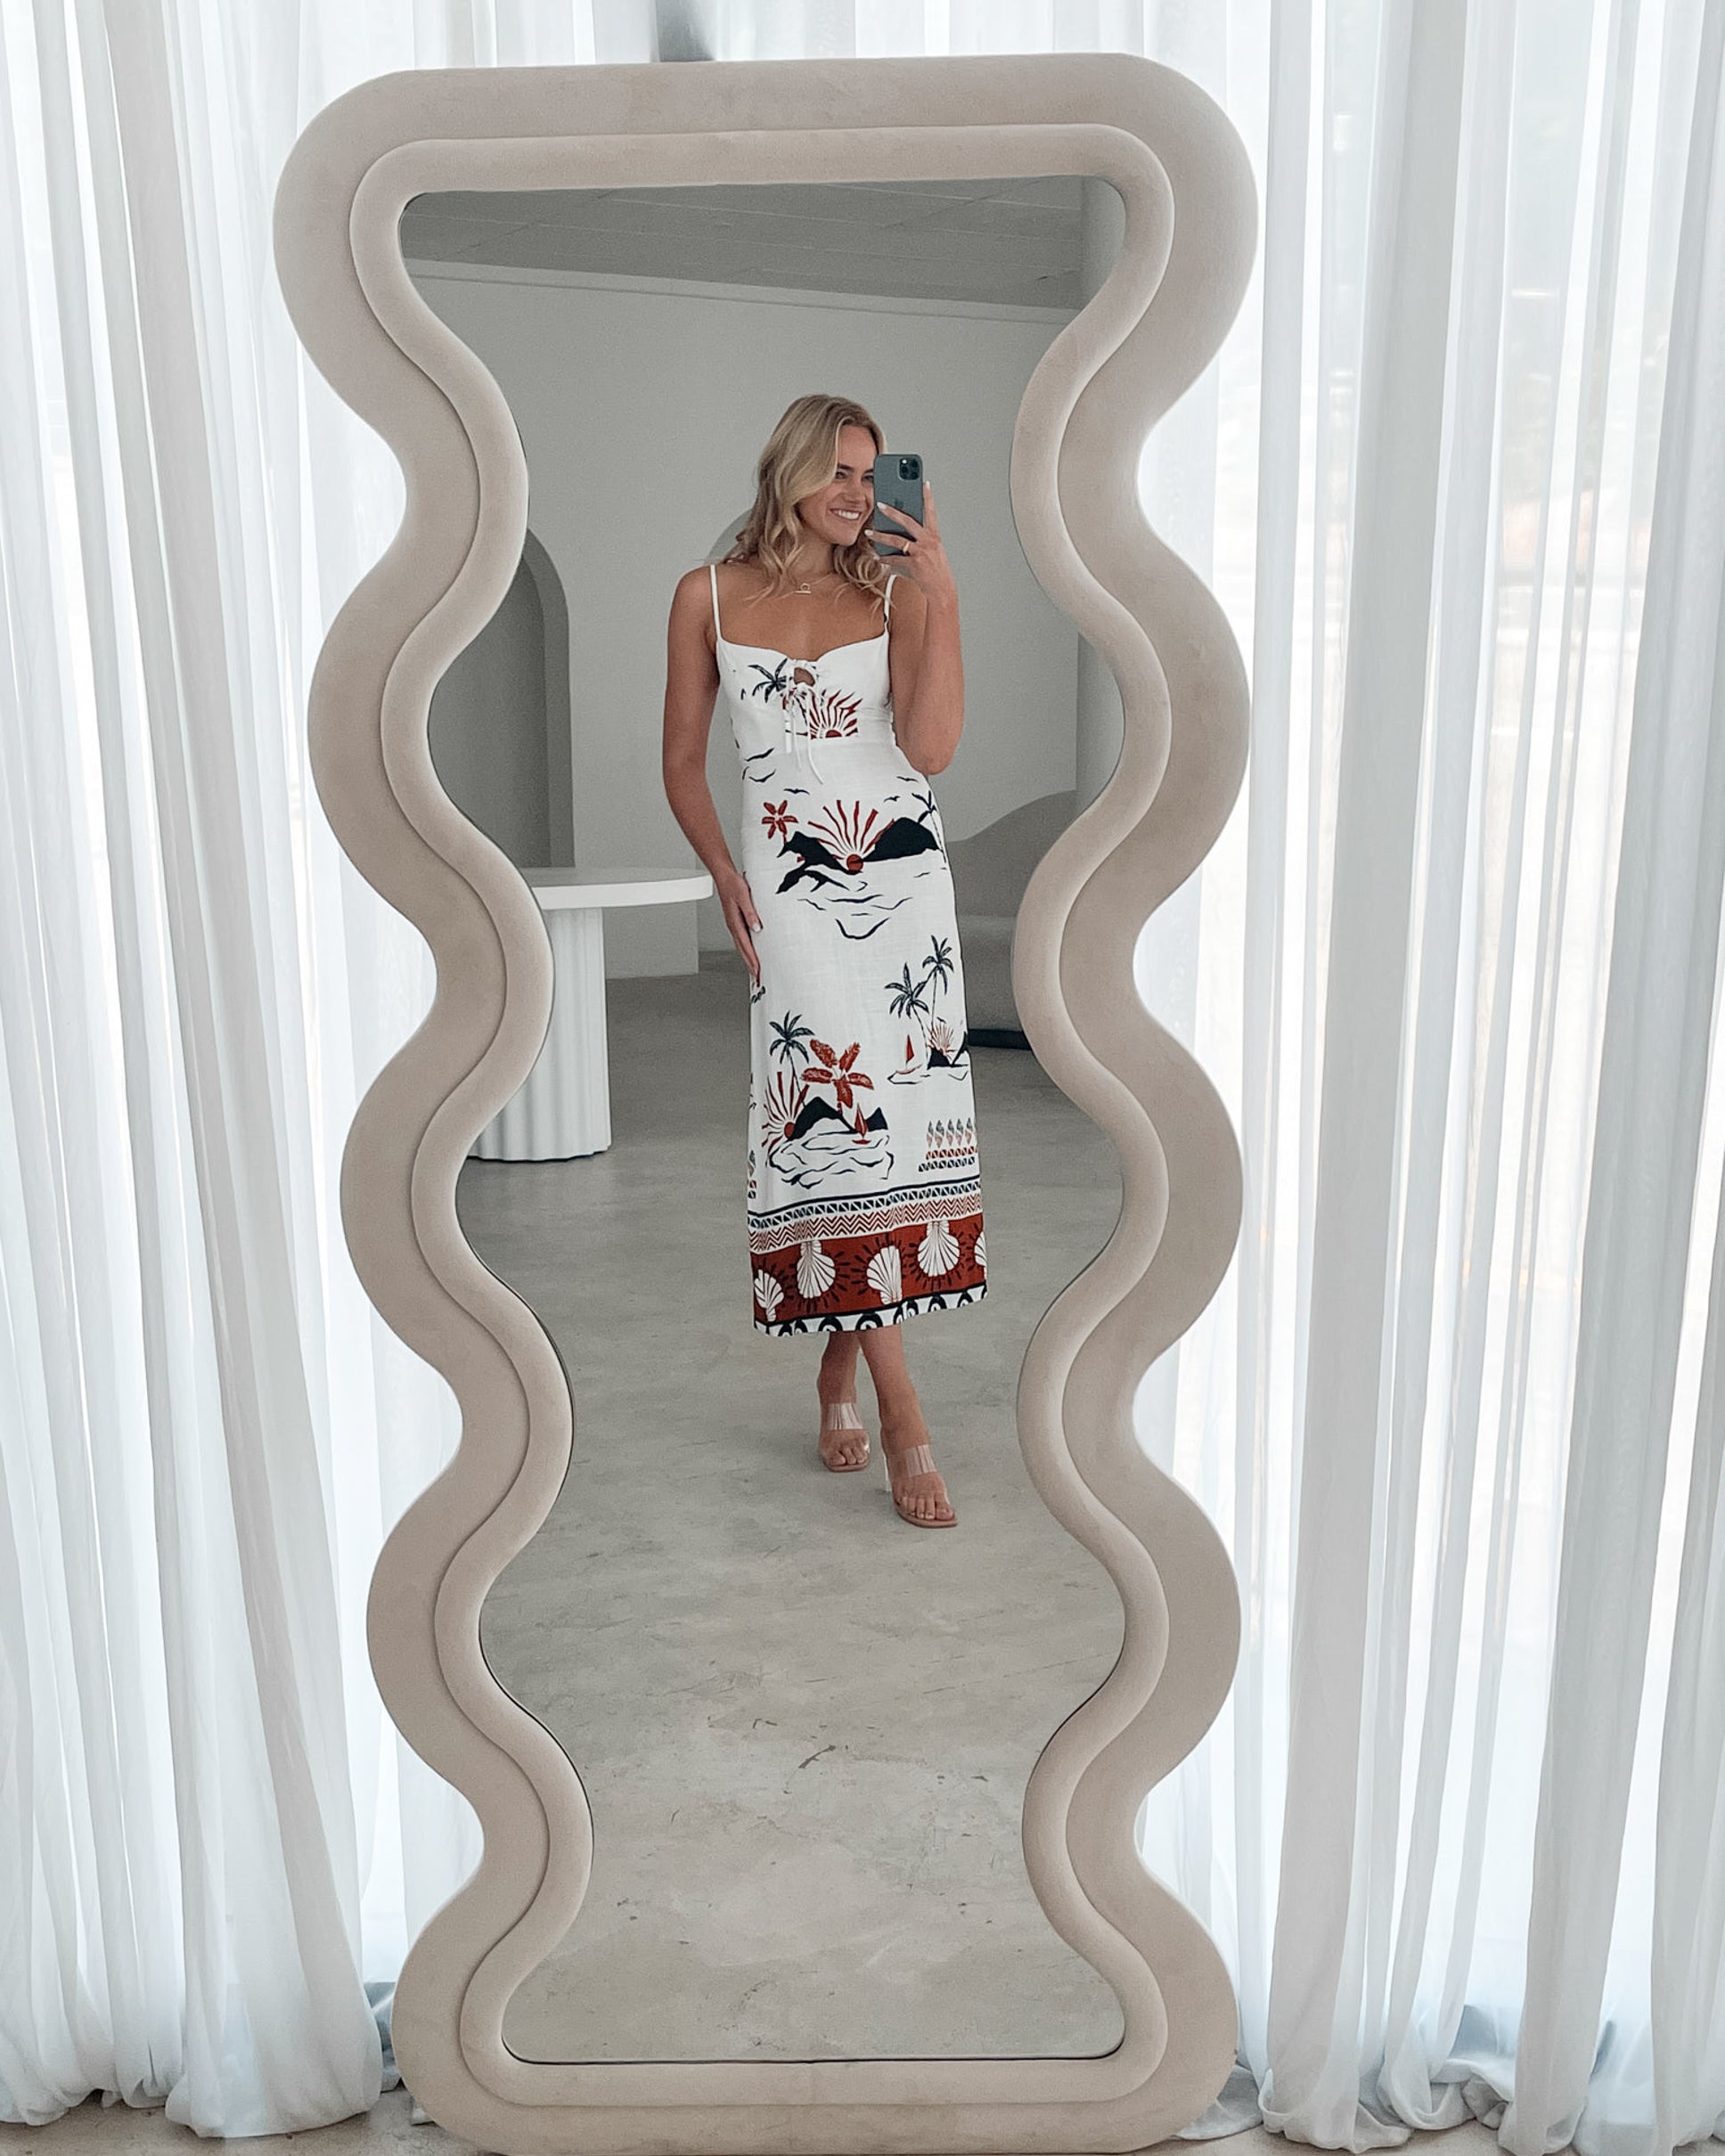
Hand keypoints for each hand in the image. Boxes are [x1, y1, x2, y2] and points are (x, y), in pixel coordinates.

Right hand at [718, 866, 761, 981]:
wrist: (724, 877)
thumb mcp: (744, 897)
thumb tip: (756, 928)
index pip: (745, 946)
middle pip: (743, 950)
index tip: (758, 971)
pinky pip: (742, 940)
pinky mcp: (736, 921)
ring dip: (748, 959)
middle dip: (750, 965)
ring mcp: (734, 925)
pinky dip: (746, 949)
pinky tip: (751, 952)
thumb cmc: (733, 885)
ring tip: (755, 970)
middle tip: (757, 977)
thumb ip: (750, 913)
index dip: (752, 960)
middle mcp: (733, 926)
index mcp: (735, 922)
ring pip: (742, 946)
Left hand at [874, 482, 955, 608]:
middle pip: (908, 521)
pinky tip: (878, 558)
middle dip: (892, 512)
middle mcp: (929, 541)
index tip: (924, 483)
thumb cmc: (935, 570)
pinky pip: (895, 559)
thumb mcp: (931, 551)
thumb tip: (899, 535)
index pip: (931, 512)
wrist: (941, 589)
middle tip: (880, 504)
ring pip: (897, 540)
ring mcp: (922, 551)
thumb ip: (918, 540)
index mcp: (934, 536)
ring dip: (880, 536)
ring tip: (869, 532)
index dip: (928, 497)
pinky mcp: (915, 563)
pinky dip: (885, 559)